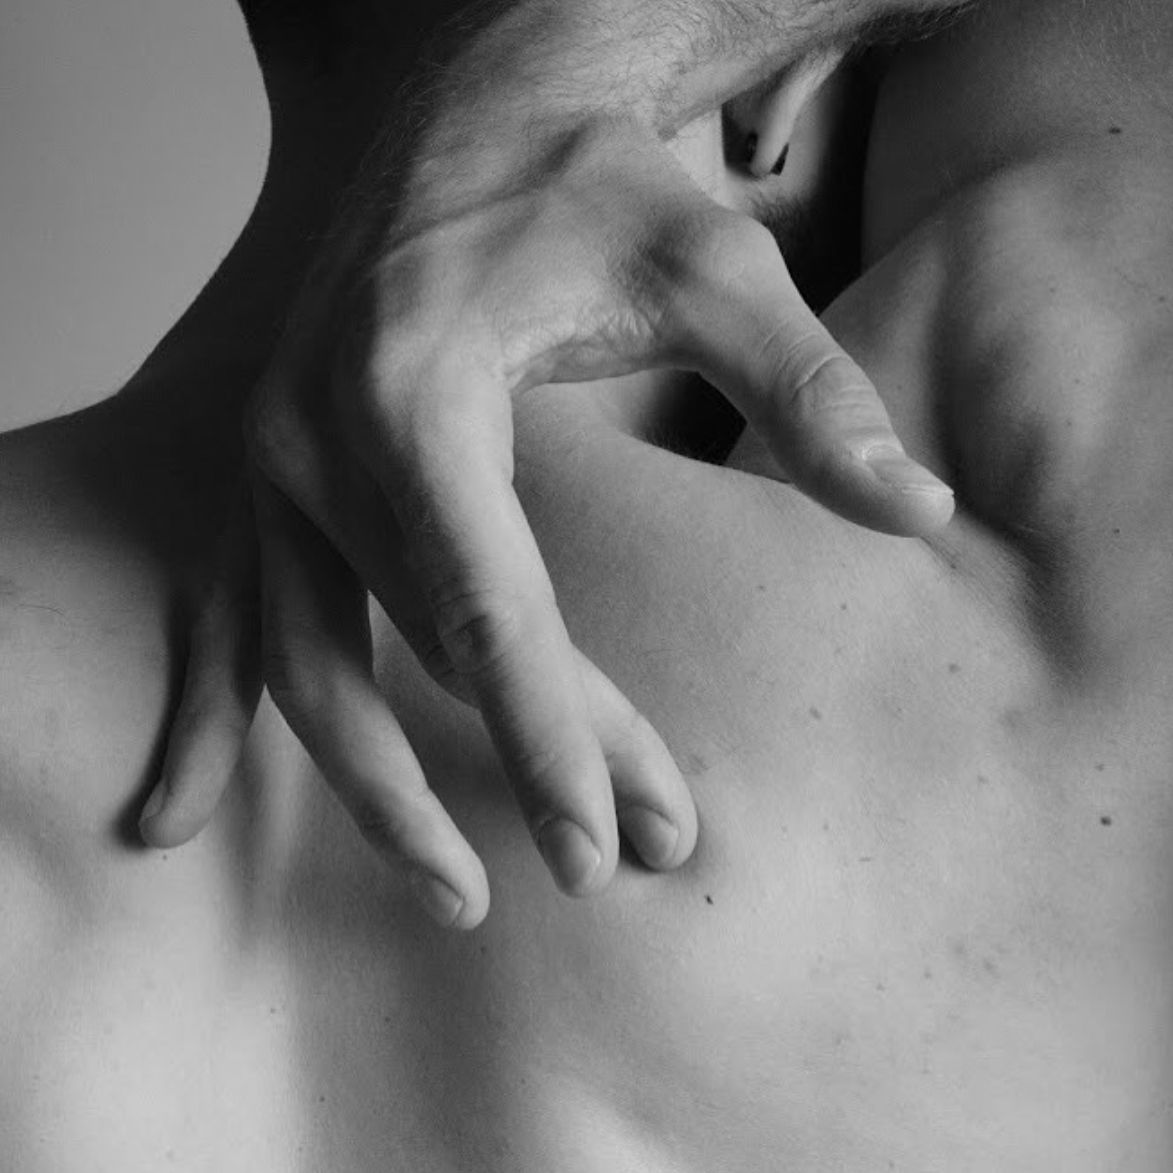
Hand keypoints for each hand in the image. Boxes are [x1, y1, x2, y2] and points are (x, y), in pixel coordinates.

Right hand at [140, 4, 952, 929]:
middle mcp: (315, 440)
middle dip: (524, 764)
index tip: (606, 844)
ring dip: (376, 789)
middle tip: (615, 865)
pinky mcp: (265, 477)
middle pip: (426, 651)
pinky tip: (189, 819)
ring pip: (308, 669)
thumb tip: (918, 510)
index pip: (488, 610)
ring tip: (454, 890)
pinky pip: (234, 628)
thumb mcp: (711, 263)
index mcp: (415, 393)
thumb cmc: (584, 183)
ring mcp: (271, 465)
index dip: (550, 740)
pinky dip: (221, 727)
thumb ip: (808, 391)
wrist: (462, 115)